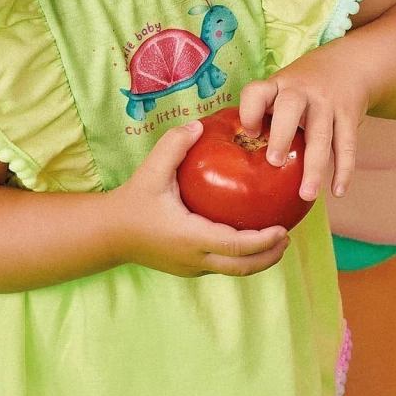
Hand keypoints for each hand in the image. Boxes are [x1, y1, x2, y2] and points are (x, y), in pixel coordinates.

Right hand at [108, 121, 289, 277]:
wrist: (109, 233)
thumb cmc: (132, 202)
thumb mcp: (150, 171)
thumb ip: (173, 145)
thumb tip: (198, 124)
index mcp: (190, 237)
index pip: (236, 246)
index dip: (263, 241)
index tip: (281, 228)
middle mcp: (194, 258)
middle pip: (242, 267)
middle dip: (269, 256)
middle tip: (286, 236)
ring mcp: (191, 267)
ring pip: (233, 270)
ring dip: (257, 260)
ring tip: (275, 241)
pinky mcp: (188, 268)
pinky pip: (221, 265)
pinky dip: (240, 257)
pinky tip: (248, 240)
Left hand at [239, 52, 370, 199]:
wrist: (350, 63)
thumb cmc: (304, 86)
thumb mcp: (282, 88)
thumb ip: (265, 112)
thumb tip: (243, 152)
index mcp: (278, 85)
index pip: (257, 92)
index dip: (249, 112)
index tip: (249, 133)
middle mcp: (301, 91)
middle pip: (290, 108)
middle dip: (281, 136)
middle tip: (274, 162)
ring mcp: (327, 103)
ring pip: (321, 136)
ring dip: (314, 167)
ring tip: (306, 194)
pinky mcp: (349, 115)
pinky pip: (347, 145)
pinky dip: (344, 170)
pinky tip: (337, 191)